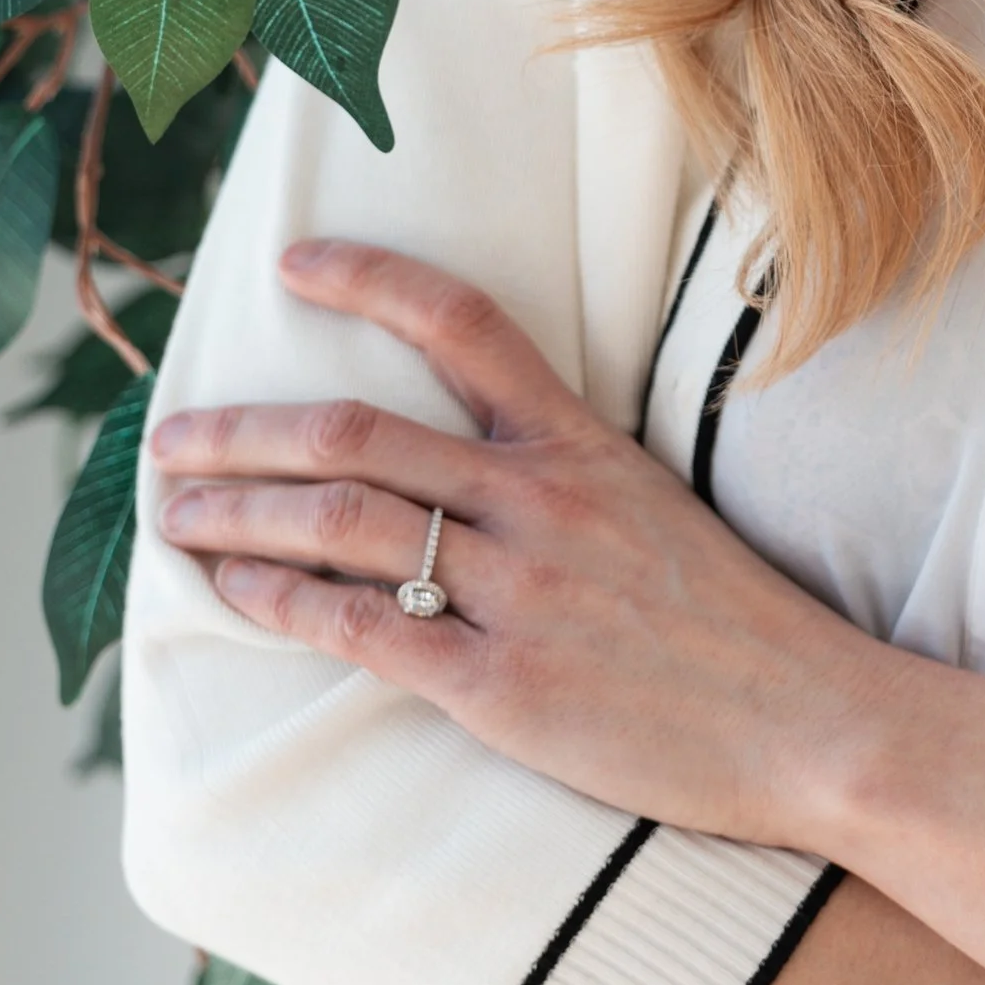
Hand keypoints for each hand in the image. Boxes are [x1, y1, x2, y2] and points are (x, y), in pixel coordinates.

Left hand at [150, 240, 882, 851]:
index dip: (369, 278)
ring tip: (180, 516)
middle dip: (243, 432)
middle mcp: (542, 500)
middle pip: (356, 433)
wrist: (813, 722)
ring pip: (342, 522)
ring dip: (239, 515)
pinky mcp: (504, 683)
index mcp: (584, 445)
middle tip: (171, 440)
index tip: (295, 262)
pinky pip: (364, 629)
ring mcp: (520, 590)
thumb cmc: (736, 627)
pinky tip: (236, 597)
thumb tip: (462, 470)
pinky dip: (283, 606)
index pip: (464, 322)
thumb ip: (563, 481)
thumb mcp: (656, 512)